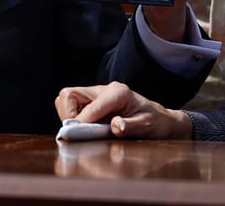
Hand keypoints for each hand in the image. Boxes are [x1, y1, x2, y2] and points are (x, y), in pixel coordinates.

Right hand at [55, 82, 191, 139]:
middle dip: (68, 114)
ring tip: (81, 130)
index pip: (91, 106)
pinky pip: (71, 105)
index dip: (82, 121)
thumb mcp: (147, 126)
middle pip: (69, 94)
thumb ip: (131, 126)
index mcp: (118, 93)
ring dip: (68, 115)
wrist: (157, 119)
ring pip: (66, 98)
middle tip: (77, 132)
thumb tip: (115, 125)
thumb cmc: (153, 122)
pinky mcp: (91, 102)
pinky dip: (71, 117)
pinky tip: (84, 127)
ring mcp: (96, 94)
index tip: (77, 135)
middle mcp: (104, 90)